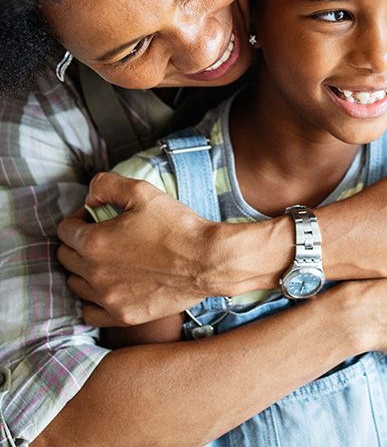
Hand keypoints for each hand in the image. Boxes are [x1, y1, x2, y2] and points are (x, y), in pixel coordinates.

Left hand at [57, 172, 227, 324]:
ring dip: (83, 269)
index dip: (79, 218)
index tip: (96, 216)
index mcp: (94, 242)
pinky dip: (93, 298)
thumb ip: (105, 185)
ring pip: (75, 284)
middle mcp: (95, 273)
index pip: (65, 230)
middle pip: (66, 257)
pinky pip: (89, 312)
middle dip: (78, 242)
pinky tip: (109, 286)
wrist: (207, 260)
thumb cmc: (176, 225)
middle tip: (103, 235)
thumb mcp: (141, 190)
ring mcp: (108, 298)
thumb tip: (89, 197)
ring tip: (107, 259)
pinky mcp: (123, 316)